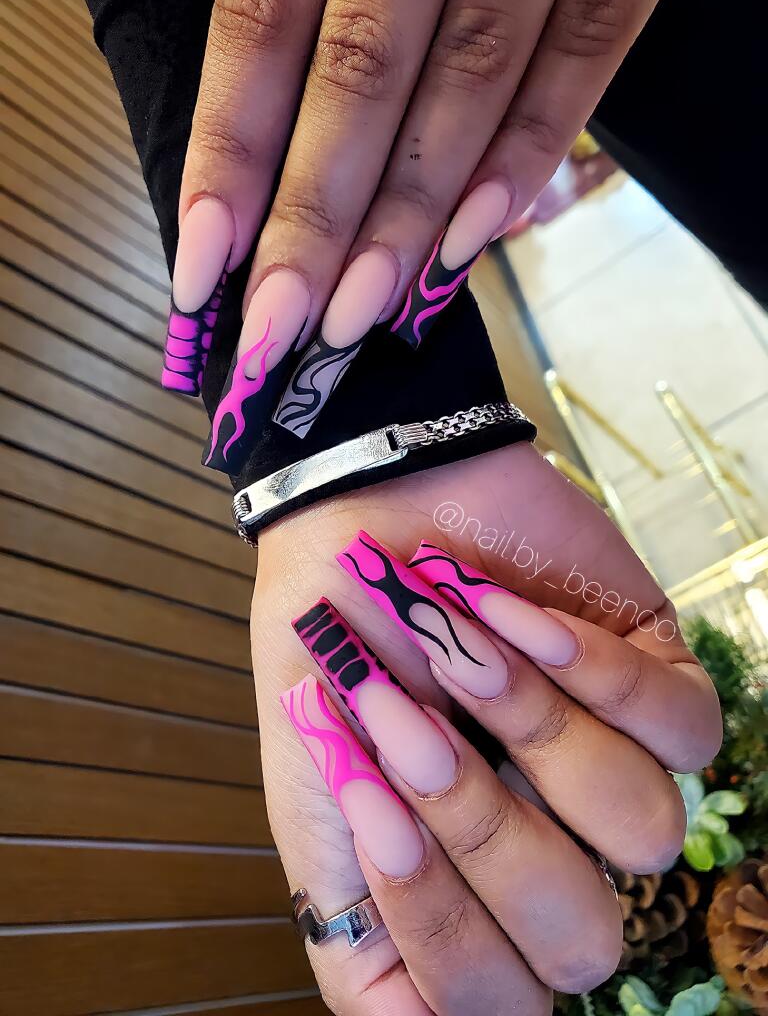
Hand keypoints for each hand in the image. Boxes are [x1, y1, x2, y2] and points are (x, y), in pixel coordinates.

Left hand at [165, 0, 660, 447]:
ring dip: (410, 215)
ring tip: (360, 317)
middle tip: (281, 333)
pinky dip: (527, 154)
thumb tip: (252, 161)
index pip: (260, 28)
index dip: (229, 155)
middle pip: (361, 77)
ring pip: (466, 81)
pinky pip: (581, 57)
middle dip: (315, 219)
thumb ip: (293, 12)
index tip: (201, 269)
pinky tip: (473, 245)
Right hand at [251, 444, 721, 1013]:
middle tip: (407, 716)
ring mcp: (613, 771)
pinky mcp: (659, 686)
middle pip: (583, 936)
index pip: (494, 1001)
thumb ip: (355, 931)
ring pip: (646, 834)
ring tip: (461, 645)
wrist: (359, 515)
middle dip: (481, 821)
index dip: (435, 917)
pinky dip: (594, 673)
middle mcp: (553, 850)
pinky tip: (514, 612)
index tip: (366, 795)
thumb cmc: (330, 651)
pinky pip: (682, 729)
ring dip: (534, 732)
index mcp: (468, 896)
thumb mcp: (315, 799)